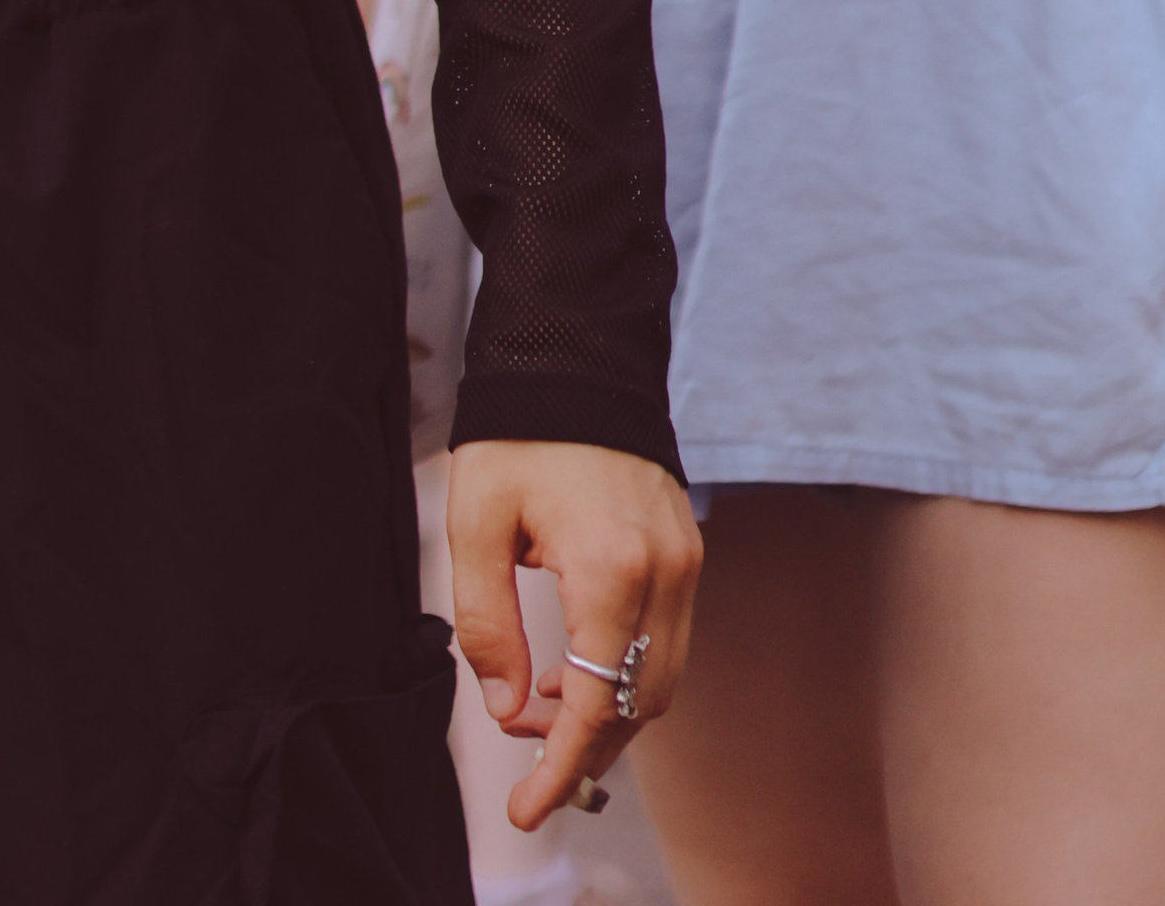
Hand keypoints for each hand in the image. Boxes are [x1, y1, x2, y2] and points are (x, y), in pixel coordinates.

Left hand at [447, 439, 700, 829]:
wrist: (575, 356)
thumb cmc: (517, 433)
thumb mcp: (476, 522)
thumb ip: (488, 622)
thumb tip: (507, 706)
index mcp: (609, 567)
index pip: (595, 702)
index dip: (560, 765)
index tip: (527, 809)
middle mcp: (663, 573)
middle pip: (638, 704)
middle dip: (583, 747)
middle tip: (526, 766)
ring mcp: (685, 561)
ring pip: (660, 679)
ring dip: (608, 713)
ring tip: (543, 717)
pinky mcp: (688, 550)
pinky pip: (668, 640)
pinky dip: (627, 673)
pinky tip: (577, 671)